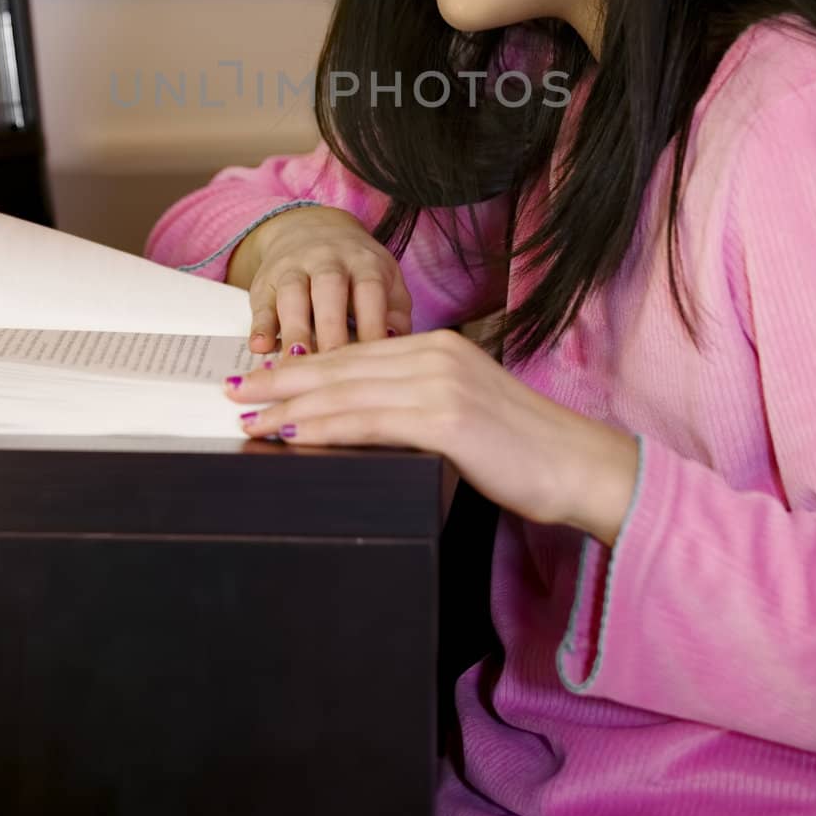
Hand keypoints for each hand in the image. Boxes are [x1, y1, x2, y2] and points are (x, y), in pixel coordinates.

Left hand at [224, 328, 639, 542]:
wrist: (580, 468)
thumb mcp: (463, 415)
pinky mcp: (446, 417)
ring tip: (249, 416)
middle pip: (340, 365)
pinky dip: (324, 427)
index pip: (354, 355)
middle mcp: (435, 353)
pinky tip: (293, 434)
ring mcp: (441, 382)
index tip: (262, 377)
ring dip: (290, 404)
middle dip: (281, 378)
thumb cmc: (526, 453)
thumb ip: (416, 407)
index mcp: (438, 347)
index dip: (302, 367)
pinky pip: (369, 421)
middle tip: (235, 390)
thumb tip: (363, 424)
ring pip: (347, 390)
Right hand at [237, 206, 414, 357]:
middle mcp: (328, 259)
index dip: (372, 324)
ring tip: (296, 363)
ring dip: (294, 330)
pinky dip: (259, 326)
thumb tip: (398, 345)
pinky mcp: (265, 282)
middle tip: (334, 368)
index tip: (375, 361)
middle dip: (330, 329)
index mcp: (364, 261)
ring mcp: (294, 268)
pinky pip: (261, 303)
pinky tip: (259, 347)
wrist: (310, 228)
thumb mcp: (385, 282)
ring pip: (292, 295)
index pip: (370, 290)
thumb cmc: (357, 271)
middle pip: (329, 290)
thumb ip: (395, 314)